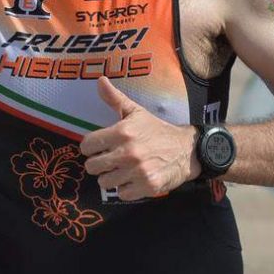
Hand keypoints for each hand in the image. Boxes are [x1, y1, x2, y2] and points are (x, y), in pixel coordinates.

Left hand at [79, 77, 198, 200]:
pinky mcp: (146, 187)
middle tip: (110, 160)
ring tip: (122, 170)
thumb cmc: (157, 130)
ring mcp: (137, 171)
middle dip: (99, 164)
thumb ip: (115, 99)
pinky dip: (126, 189)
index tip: (99, 147)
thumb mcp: (137, 112)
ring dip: (112, 177)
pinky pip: (121, 194)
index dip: (90, 147)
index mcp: (122, 132)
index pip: (87, 145)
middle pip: (92, 167)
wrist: (186, 150)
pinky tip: (134, 179)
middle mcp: (128, 152)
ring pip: (105, 182)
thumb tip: (100, 80)